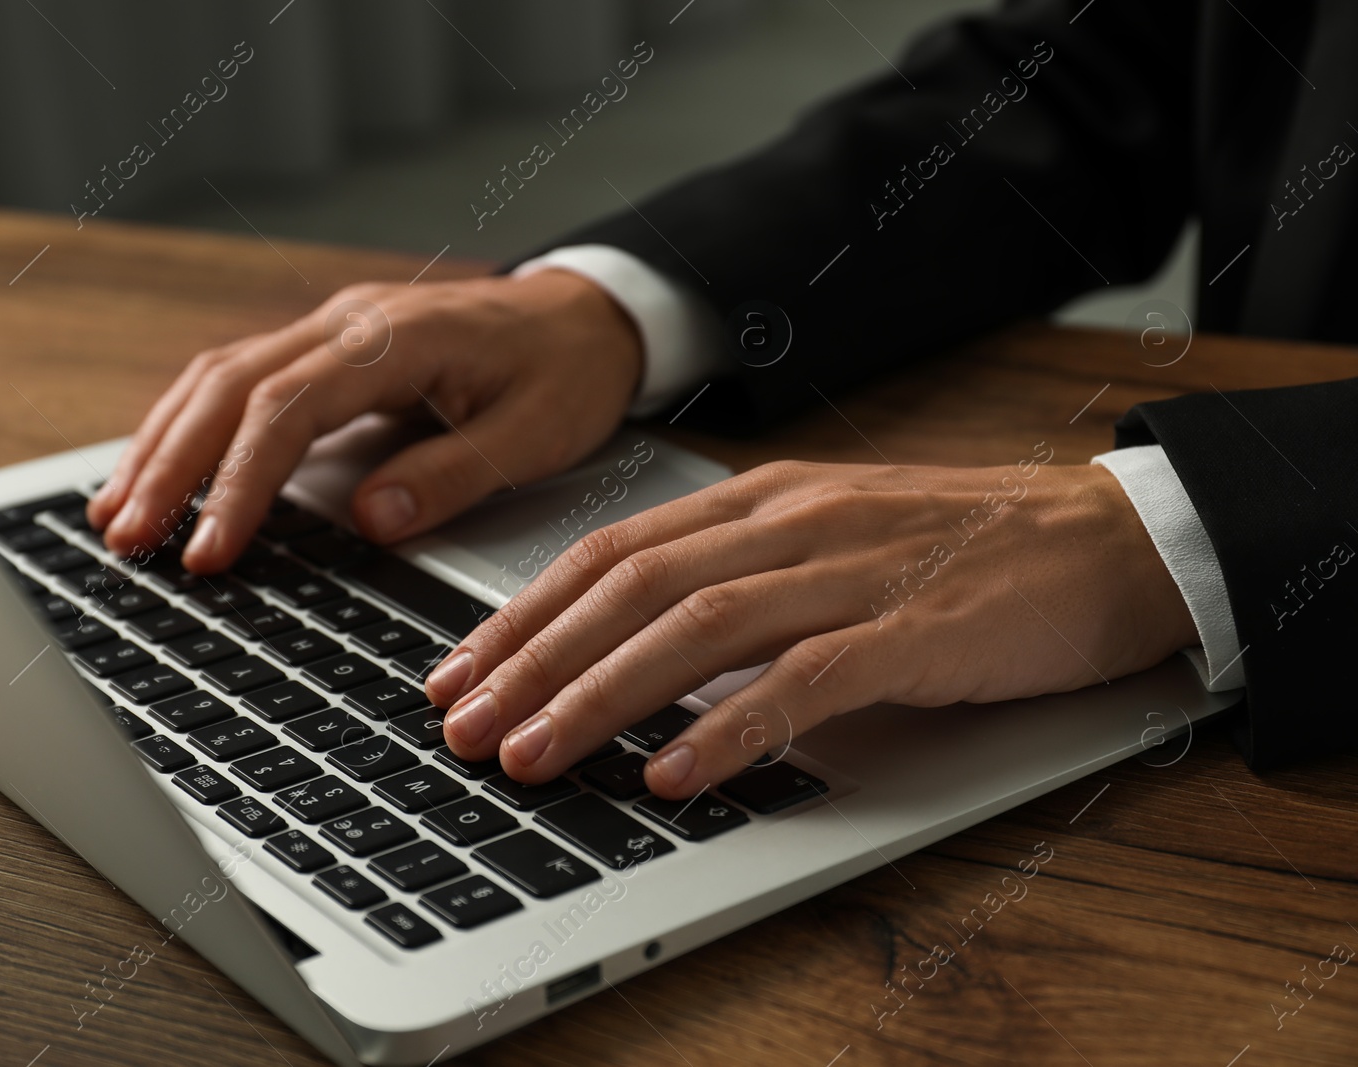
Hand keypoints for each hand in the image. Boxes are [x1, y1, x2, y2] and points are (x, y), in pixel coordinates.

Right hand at [87, 270, 642, 569]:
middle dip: (171, 465)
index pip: (288, 411)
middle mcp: (348, 321)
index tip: (208, 551)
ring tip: (116, 513)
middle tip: (126, 539)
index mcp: (395, 339)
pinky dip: (193, 425)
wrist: (589, 314)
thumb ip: (452, 474)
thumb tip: (371, 519)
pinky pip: (242, 379)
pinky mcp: (330, 346)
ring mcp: (333, 326)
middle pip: (229, 386)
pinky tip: (162, 468)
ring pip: (220, 376)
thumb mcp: (534, 434)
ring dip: (164, 443)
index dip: (240, 484)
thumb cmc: (567, 372)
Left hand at [425, 456, 1198, 797]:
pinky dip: (731, 728)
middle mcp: (793, 522)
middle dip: (532, 661)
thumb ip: (739, 579)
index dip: (523, 613)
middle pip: (631, 587)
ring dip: (601, 696)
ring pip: (697, 627)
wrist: (1109, 537)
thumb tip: (634, 647)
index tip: (457, 671)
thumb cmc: (964, 548)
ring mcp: (855, 571)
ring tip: (534, 757)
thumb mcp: (829, 540)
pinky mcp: (917, 628)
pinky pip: (806, 678)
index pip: (612, 551)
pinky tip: (674, 773)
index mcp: (763, 498)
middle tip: (463, 727)